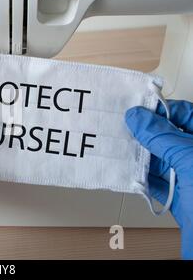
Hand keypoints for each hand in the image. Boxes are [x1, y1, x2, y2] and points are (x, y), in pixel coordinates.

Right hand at [125, 100, 192, 258]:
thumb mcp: (188, 159)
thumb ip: (162, 136)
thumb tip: (138, 117)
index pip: (184, 114)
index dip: (160, 111)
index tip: (136, 110)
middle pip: (168, 136)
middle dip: (145, 134)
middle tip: (123, 129)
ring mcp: (190, 178)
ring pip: (160, 159)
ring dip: (140, 157)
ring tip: (121, 151)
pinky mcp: (181, 197)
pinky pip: (156, 182)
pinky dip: (141, 178)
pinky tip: (130, 174)